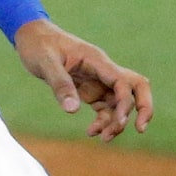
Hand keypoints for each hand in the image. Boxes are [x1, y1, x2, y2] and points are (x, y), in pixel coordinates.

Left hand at [13, 20, 152, 139]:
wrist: (32, 37)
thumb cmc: (38, 46)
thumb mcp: (45, 63)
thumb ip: (60, 85)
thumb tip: (72, 110)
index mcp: (96, 61)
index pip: (123, 81)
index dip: (127, 102)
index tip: (120, 121)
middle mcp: (103, 71)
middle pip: (136, 88)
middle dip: (144, 108)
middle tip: (140, 129)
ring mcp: (98, 81)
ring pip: (119, 103)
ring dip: (117, 122)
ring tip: (103, 139)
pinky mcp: (89, 90)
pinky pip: (104, 108)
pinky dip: (102, 121)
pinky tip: (91, 133)